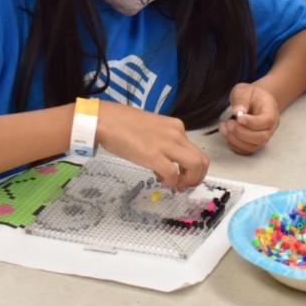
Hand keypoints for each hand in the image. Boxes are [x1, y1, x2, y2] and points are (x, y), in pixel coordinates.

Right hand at [94, 102, 208, 188]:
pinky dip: (170, 183)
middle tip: (183, 185)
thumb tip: (166, 163)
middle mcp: (176, 133)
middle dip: (196, 178)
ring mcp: (166, 144)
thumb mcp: (151, 129)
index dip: (193, 168)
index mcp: (175, 127)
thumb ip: (163, 143)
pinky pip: (173, 175)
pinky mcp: (154, 155)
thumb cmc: (121, 123)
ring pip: (195, 166)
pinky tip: (161, 182)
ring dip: (188, 181)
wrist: (104, 119)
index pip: (195, 150)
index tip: (182, 177)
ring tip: (175, 186)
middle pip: (202, 160)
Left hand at [218, 82, 279, 154]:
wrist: (254, 100)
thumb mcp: (244, 90)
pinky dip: (234, 144)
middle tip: (229, 123)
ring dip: (235, 139)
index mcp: (271, 111)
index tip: (238, 118)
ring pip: (253, 146)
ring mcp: (262, 137)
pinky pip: (245, 150)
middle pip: (262, 137)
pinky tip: (227, 133)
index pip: (267, 121)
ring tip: (224, 127)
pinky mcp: (253, 143)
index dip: (252, 122)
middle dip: (242, 133)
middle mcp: (270, 127)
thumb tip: (238, 111)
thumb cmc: (251, 95)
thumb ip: (241, 99)